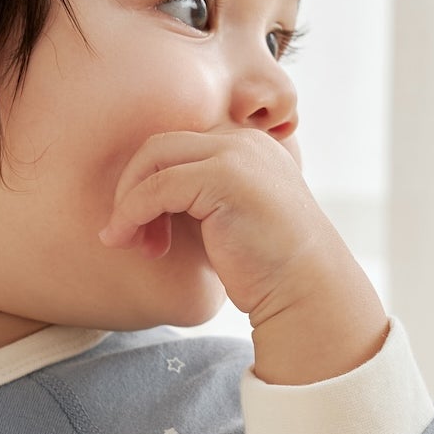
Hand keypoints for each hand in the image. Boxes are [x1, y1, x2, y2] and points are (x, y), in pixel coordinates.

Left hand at [96, 125, 339, 320]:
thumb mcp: (228, 220)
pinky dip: (132, 212)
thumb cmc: (266, 271)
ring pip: (153, 158)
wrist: (307, 293)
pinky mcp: (224, 177)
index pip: (177, 148)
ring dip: (128, 201)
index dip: (148, 185)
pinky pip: (157, 186)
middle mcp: (244, 141)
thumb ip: (197, 198)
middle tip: (126, 237)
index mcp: (247, 147)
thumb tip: (141, 195)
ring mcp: (236, 154)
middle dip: (131, 188)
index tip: (144, 233)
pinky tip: (127, 241)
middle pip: (159, 146)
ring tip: (126, 242)